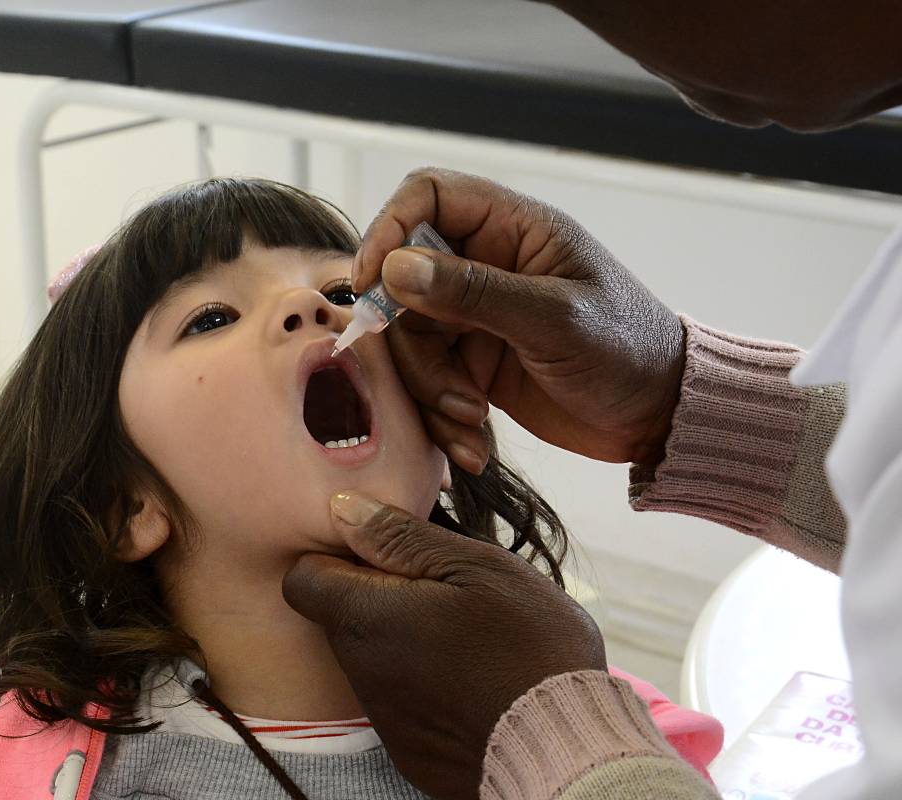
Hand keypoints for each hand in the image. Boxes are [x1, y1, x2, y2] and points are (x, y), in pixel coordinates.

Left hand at [282, 491, 605, 799]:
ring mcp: (384, 719)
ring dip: (402, 639)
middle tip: (441, 588)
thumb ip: (399, 537)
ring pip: (371, 660)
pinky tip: (471, 680)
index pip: (302, 579)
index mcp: (365, 619)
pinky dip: (424, 685)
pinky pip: (401, 703)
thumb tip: (341, 508)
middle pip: (339, 618)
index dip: (336, 556)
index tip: (385, 551)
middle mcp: (360, 673)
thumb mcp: (474, 567)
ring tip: (465, 635)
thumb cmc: (527, 644)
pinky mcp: (409, 752)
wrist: (569, 747)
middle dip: (376, 595)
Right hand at [354, 167, 685, 469]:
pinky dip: (441, 419)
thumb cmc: (629, 351)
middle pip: (403, 284)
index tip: (371, 283)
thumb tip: (395, 268)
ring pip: (410, 341)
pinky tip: (475, 446)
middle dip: (412, 344)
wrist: (660, 419)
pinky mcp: (473, 364)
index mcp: (514, 230)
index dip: (389, 230)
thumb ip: (474, 292)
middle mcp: (486, 265)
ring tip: (472, 422)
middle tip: (446, 389)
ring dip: (429, 391)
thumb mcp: (554, 320)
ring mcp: (475, 317)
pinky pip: (428, 383)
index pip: (428, 197)